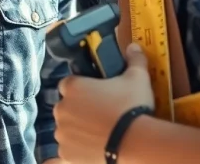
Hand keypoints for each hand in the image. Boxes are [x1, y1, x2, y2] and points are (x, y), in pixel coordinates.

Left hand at [53, 43, 154, 162]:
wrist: (134, 143)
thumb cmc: (131, 107)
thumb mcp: (137, 78)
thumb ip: (134, 60)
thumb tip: (133, 47)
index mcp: (73, 87)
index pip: (69, 84)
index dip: (82, 88)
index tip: (95, 93)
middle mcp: (62, 109)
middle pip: (67, 107)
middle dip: (80, 110)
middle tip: (101, 114)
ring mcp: (62, 133)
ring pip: (67, 129)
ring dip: (78, 130)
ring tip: (101, 132)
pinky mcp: (66, 155)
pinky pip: (68, 150)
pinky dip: (78, 149)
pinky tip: (95, 147)